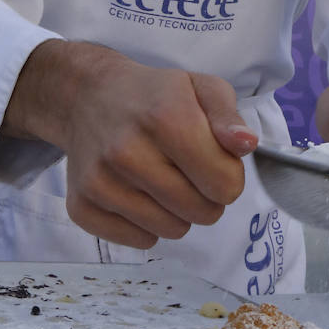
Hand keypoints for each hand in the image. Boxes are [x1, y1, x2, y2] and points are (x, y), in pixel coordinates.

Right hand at [2, 40, 255, 248]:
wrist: (89, 97)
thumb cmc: (155, 95)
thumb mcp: (200, 88)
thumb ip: (228, 116)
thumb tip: (246, 144)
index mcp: (165, 118)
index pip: (225, 184)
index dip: (229, 175)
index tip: (215, 160)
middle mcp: (127, 152)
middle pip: (201, 212)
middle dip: (206, 196)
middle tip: (190, 171)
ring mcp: (100, 181)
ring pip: (172, 230)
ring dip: (178, 211)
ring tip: (163, 179)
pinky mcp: (82, 206)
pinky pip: (140, 240)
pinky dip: (147, 224)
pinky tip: (138, 191)